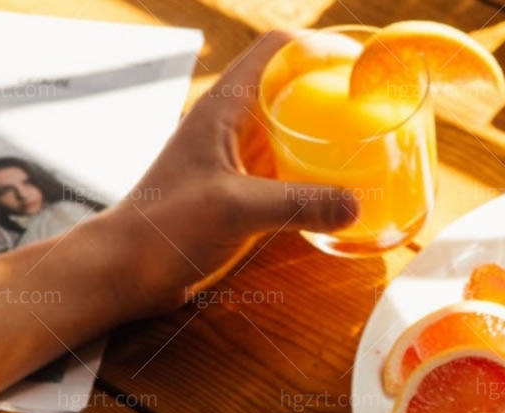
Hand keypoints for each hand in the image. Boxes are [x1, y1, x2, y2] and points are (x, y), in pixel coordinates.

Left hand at [85, 30, 358, 317]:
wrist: (126, 271)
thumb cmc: (163, 228)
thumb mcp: (234, 209)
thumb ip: (296, 204)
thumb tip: (355, 204)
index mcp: (224, 108)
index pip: (277, 51)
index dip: (320, 48)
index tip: (360, 66)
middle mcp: (233, 125)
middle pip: (292, 87)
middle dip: (334, 91)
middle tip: (378, 107)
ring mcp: (239, 158)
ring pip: (293, 129)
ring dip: (328, 133)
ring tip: (371, 144)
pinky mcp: (243, 191)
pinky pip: (290, 169)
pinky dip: (318, 172)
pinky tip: (342, 190)